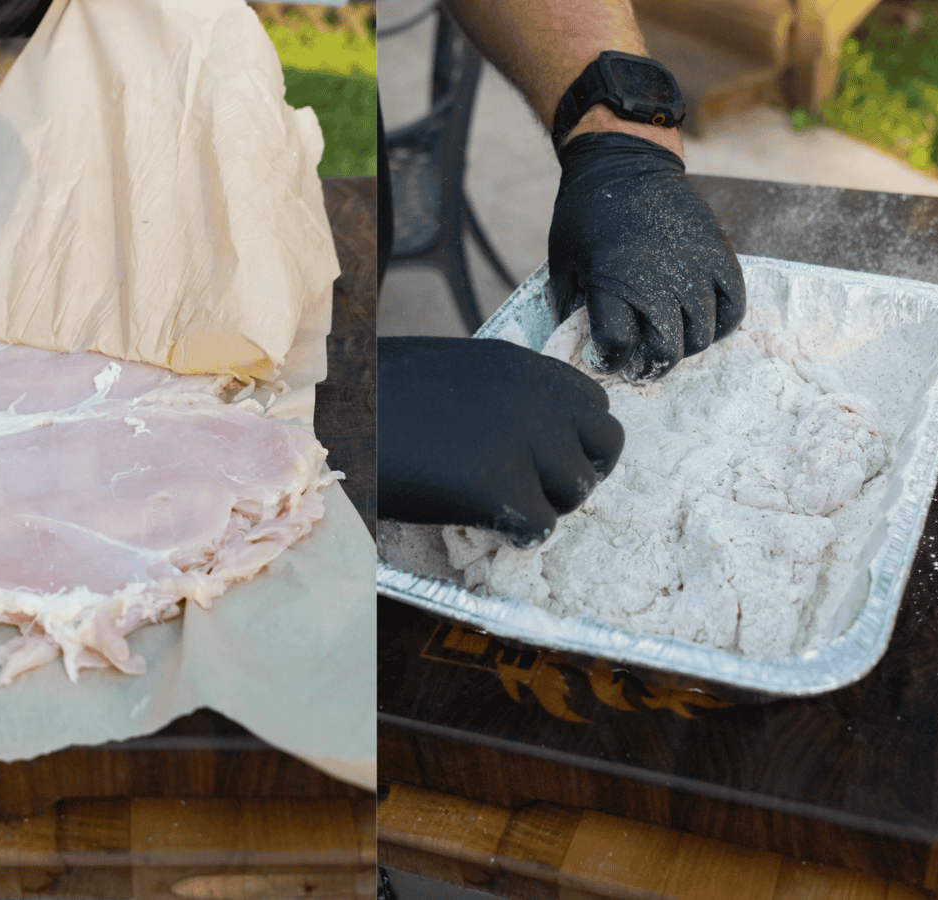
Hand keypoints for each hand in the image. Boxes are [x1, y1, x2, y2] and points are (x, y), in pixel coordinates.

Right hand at [378, 336, 623, 546]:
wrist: (331, 420)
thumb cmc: (375, 397)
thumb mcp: (453, 374)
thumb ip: (502, 395)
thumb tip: (529, 434)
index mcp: (522, 364)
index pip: (596, 404)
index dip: (577, 438)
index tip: (547, 457)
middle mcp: (535, 396)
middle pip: (607, 445)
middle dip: (579, 472)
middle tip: (537, 489)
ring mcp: (523, 440)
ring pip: (579, 491)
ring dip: (547, 505)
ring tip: (501, 505)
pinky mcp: (500, 486)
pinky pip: (541, 527)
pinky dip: (518, 535)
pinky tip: (482, 523)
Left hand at [547, 132, 745, 381]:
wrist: (623, 160)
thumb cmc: (585, 212)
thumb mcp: (562, 259)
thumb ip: (569, 304)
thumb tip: (577, 343)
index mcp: (614, 282)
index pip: (619, 345)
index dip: (609, 360)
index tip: (604, 357)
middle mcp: (660, 280)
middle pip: (666, 351)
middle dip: (649, 365)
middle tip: (638, 360)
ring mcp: (695, 269)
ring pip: (701, 338)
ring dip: (682, 347)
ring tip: (666, 339)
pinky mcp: (719, 256)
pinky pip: (732, 310)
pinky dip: (718, 326)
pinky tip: (698, 322)